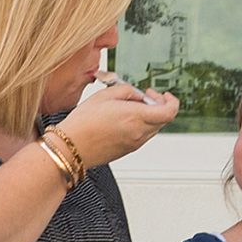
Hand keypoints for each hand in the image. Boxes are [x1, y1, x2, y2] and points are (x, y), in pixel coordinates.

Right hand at [58, 84, 178, 167]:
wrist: (70, 147)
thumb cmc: (83, 123)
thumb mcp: (104, 95)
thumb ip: (126, 91)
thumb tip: (136, 94)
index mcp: (136, 117)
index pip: (169, 112)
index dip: (171, 101)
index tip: (163, 94)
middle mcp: (139, 133)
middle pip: (163, 119)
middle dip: (157, 105)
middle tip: (144, 97)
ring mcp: (134, 144)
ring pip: (153, 128)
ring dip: (148, 116)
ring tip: (129, 107)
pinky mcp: (127, 151)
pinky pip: (142, 136)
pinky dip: (140, 125)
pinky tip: (123, 119)